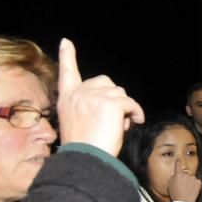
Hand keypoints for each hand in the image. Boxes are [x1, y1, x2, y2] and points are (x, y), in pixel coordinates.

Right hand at [56, 38, 144, 155]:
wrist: (85, 160)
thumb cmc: (85, 148)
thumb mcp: (79, 123)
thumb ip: (90, 107)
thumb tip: (116, 103)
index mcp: (67, 99)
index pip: (66, 73)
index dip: (67, 56)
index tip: (66, 42)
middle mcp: (78, 93)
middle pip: (106, 82)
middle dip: (114, 97)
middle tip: (114, 119)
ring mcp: (94, 96)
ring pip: (121, 93)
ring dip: (126, 108)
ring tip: (119, 126)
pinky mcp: (110, 102)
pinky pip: (130, 102)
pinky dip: (136, 112)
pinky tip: (133, 122)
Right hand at [168, 159, 201, 201]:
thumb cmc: (175, 194)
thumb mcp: (169, 185)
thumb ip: (172, 177)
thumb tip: (175, 175)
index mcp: (178, 174)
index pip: (178, 163)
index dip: (178, 162)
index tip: (178, 161)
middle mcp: (186, 174)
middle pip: (185, 172)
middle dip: (184, 176)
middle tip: (182, 185)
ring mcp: (193, 178)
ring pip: (191, 177)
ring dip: (190, 181)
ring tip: (187, 189)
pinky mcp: (199, 182)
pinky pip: (196, 181)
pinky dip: (195, 185)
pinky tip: (191, 190)